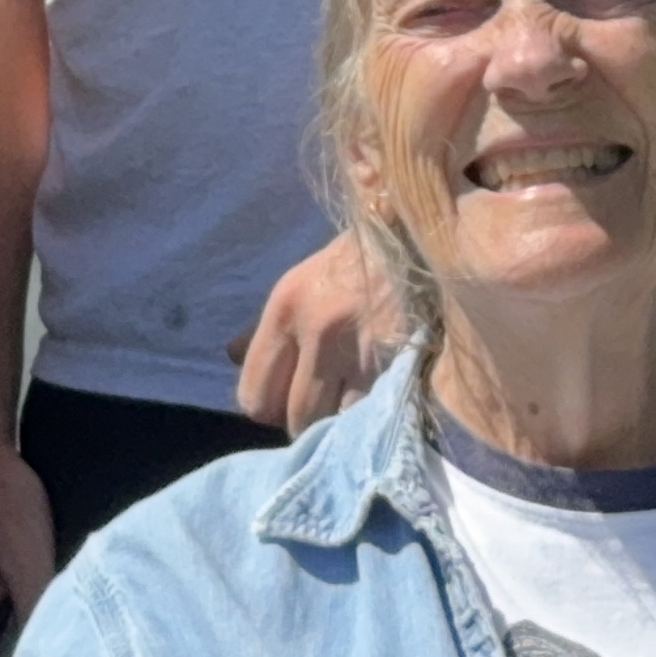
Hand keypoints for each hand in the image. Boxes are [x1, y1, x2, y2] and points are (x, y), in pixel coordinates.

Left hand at [235, 231, 399, 432]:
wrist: (424, 231)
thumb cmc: (361, 258)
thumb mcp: (305, 281)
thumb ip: (269, 327)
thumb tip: (231, 356)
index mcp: (286, 307)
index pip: (255, 396)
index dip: (272, 407)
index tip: (290, 399)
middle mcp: (319, 330)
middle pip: (295, 419)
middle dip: (310, 422)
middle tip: (329, 404)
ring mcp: (365, 349)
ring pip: (338, 425)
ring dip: (346, 425)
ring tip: (359, 406)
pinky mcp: (406, 362)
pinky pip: (378, 415)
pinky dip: (378, 417)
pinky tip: (385, 402)